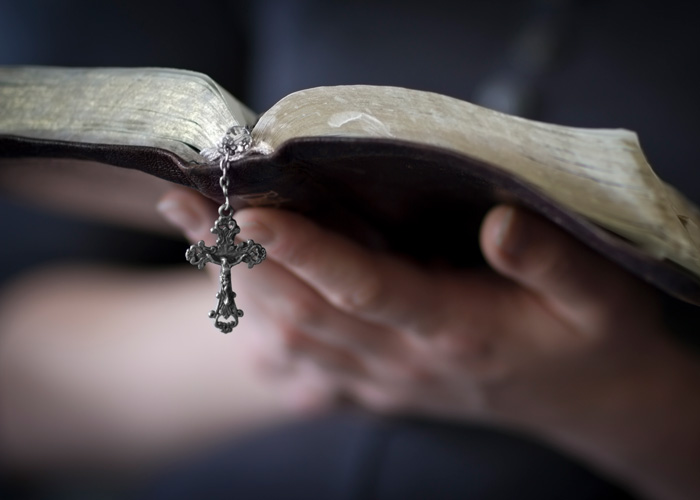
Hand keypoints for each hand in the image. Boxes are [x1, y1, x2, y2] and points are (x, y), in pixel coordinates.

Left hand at [158, 188, 669, 423]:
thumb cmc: (592, 340)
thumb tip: (498, 221)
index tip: (251, 210)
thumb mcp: (594, 297)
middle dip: (240, 256)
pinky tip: (233, 310)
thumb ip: (546, 260)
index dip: (306, 250)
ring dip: (238, 288)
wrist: (588, 402)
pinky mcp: (384, 386)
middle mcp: (408, 360)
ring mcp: (389, 379)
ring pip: (295, 337)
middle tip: (188, 204)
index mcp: (455, 332)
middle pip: (305, 309)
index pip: (364, 288)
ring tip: (193, 238)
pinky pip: (309, 365)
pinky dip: (264, 334)